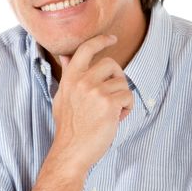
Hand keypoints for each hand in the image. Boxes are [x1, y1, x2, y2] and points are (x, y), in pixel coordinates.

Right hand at [52, 34, 133, 169]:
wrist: (71, 152)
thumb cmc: (69, 127)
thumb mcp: (62, 97)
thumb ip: (68, 76)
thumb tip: (66, 56)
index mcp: (70, 78)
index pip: (86, 49)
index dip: (101, 40)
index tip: (112, 38)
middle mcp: (82, 81)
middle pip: (111, 64)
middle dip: (117, 78)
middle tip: (113, 96)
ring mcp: (95, 91)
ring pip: (122, 83)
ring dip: (122, 98)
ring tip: (112, 113)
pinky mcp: (109, 104)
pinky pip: (128, 97)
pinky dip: (127, 108)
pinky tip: (116, 118)